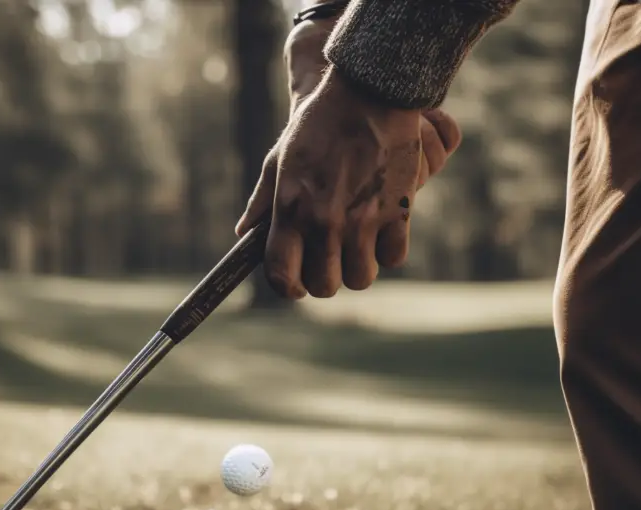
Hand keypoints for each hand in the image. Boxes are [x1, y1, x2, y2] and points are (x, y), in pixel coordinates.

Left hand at [237, 66, 461, 298]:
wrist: (368, 92)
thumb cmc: (319, 125)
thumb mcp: (280, 160)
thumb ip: (263, 202)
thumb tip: (243, 233)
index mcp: (291, 210)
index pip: (281, 275)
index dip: (288, 287)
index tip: (295, 285)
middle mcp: (324, 221)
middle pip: (324, 286)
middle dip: (324, 279)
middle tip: (329, 260)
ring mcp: (362, 220)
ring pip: (360, 278)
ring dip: (358, 268)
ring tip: (356, 246)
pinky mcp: (397, 212)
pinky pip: (393, 258)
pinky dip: (388, 251)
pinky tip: (382, 231)